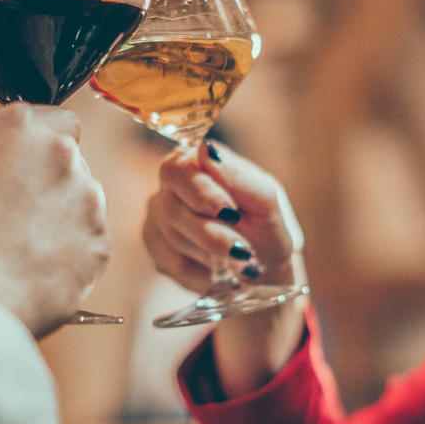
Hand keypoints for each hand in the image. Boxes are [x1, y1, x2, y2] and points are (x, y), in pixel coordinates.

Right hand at [0, 104, 108, 337]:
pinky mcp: (99, 245)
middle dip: (53, 186)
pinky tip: (36, 273)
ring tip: (22, 253)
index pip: (58, 120)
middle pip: (73, 164)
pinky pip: (91, 246)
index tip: (30, 169)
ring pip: (85, 205)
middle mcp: (63, 153)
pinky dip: (73, 258)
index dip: (43, 148)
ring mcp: (88, 200)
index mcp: (20, 126)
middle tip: (18, 220)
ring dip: (65, 222)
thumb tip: (4, 176)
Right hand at [143, 141, 302, 292]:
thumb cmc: (265, 225)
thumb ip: (237, 175)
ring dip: (214, 255)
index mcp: (195, 164)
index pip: (176, 169)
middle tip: (242, 248)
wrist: (266, 267)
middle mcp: (170, 188)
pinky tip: (222, 270)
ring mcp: (158, 220)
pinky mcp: (158, 252)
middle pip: (171, 209)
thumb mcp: (265, 198)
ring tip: (241, 258)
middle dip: (211, 233)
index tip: (231, 212)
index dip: (200, 192)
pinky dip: (205, 273)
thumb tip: (206, 150)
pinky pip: (174, 266)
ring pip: (174, 240)